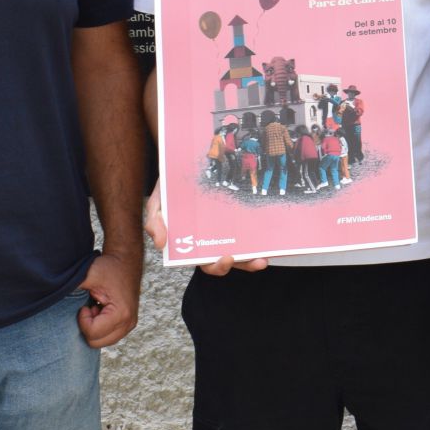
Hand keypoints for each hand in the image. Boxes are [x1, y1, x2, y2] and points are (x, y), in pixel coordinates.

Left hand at [77, 250, 141, 347]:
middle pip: (96, 343)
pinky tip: (100, 311)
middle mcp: (128, 323)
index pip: (92, 333)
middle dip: (87, 327)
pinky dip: (100, 328)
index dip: (82, 320)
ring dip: (94, 328)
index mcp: (121, 313)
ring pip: (102, 342)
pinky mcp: (128, 324)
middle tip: (89, 308)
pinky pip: (109, 337)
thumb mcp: (89, 274)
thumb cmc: (109, 267)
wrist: (126, 261)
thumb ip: (71, 287)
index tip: (85, 305)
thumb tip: (49, 295)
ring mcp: (130, 325)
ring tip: (95, 309)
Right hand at [145, 188, 268, 276]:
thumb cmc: (170, 187)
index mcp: (196, 242)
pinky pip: (256, 229)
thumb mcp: (157, 203)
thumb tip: (161, 243)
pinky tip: (274, 232)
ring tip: (266, 257)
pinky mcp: (242, 214)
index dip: (218, 266)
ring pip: (247, 249)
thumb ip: (154, 222)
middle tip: (256, 260)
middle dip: (244, 265)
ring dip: (257, 257)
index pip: (207, 262)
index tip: (228, 257)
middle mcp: (216, 239)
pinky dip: (264, 235)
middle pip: (232, 260)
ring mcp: (230, 227)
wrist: (184, 163)